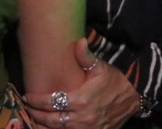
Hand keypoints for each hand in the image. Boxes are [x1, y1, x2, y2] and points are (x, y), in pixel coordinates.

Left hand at [24, 39, 140, 128]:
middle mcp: (83, 118)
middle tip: (27, 108)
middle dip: (37, 114)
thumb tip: (79, 41)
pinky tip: (51, 127)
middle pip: (52, 120)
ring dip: (45, 126)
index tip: (27, 96)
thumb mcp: (101, 67)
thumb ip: (86, 57)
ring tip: (36, 118)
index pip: (52, 102)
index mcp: (82, 100)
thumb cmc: (115, 81)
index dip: (37, 100)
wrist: (134, 97)